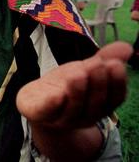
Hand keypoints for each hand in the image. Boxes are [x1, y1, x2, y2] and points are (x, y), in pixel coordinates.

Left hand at [16, 41, 131, 129]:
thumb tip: (127, 46)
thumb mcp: (85, 70)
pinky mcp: (39, 113)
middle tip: (97, 64)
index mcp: (100, 105)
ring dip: (77, 91)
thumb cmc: (66, 86)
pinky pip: (46, 111)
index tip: (115, 64)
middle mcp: (84, 116)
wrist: (38, 104)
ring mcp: (61, 118)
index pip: (114, 98)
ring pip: (73, 108)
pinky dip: (51, 104)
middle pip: (95, 104)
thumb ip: (103, 59)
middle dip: (97, 84)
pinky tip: (54, 95)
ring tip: (78, 73)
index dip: (116, 83)